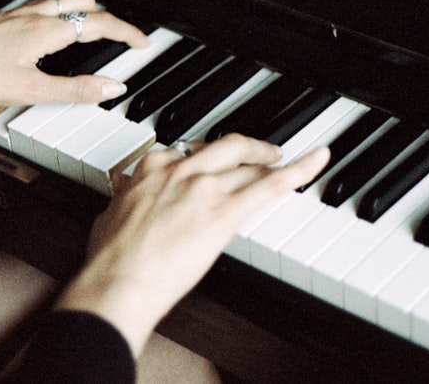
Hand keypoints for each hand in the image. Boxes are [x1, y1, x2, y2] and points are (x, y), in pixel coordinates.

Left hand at [0, 0, 148, 150]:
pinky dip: (44, 16)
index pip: (100, 23)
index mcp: (47, 29)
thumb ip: (76, 89)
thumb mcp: (32, 90)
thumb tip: (112, 87)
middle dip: (105, 15)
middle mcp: (32, 15)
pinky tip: (33, 32)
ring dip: (77, 11)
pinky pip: (27, 10)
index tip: (143, 41)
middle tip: (117, 36)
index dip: (127, 32)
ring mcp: (12, 15)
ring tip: (85, 31)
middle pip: (81, 1)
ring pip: (55, 1)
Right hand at [55, 136, 330, 355]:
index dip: (205, 156)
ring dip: (267, 158)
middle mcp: (180, 170)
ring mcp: (205, 188)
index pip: (188, 152)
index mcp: (151, 169)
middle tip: (258, 150)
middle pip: (223, 147)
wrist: (117, 282)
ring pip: (247, 162)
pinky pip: (271, 184)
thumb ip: (124, 199)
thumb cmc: (109, 259)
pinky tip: (318, 159)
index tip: (209, 160)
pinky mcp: (226, 211)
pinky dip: (300, 168)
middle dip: (245, 146)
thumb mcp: (110, 215)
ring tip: (280, 159)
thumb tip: (124, 194)